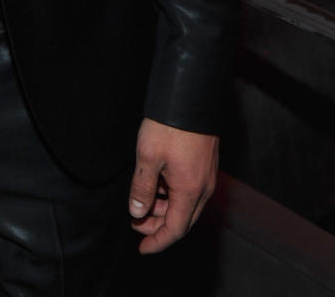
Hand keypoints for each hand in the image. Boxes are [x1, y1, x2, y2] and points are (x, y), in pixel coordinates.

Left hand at [129, 118, 217, 253]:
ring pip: (186, 205)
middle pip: (183, 220)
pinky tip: (156, 184)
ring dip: (165, 209)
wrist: (190, 96)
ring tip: (142, 202)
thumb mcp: (147, 156)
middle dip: (159, 226)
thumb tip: (136, 211)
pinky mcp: (205, 164)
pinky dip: (172, 194)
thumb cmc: (169, 125)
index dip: (158, 241)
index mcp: (190, 190)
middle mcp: (203, 187)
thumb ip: (142, 187)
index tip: (142, 248)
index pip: (175, 229)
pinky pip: (190, 190)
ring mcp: (206, 176)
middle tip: (136, 224)